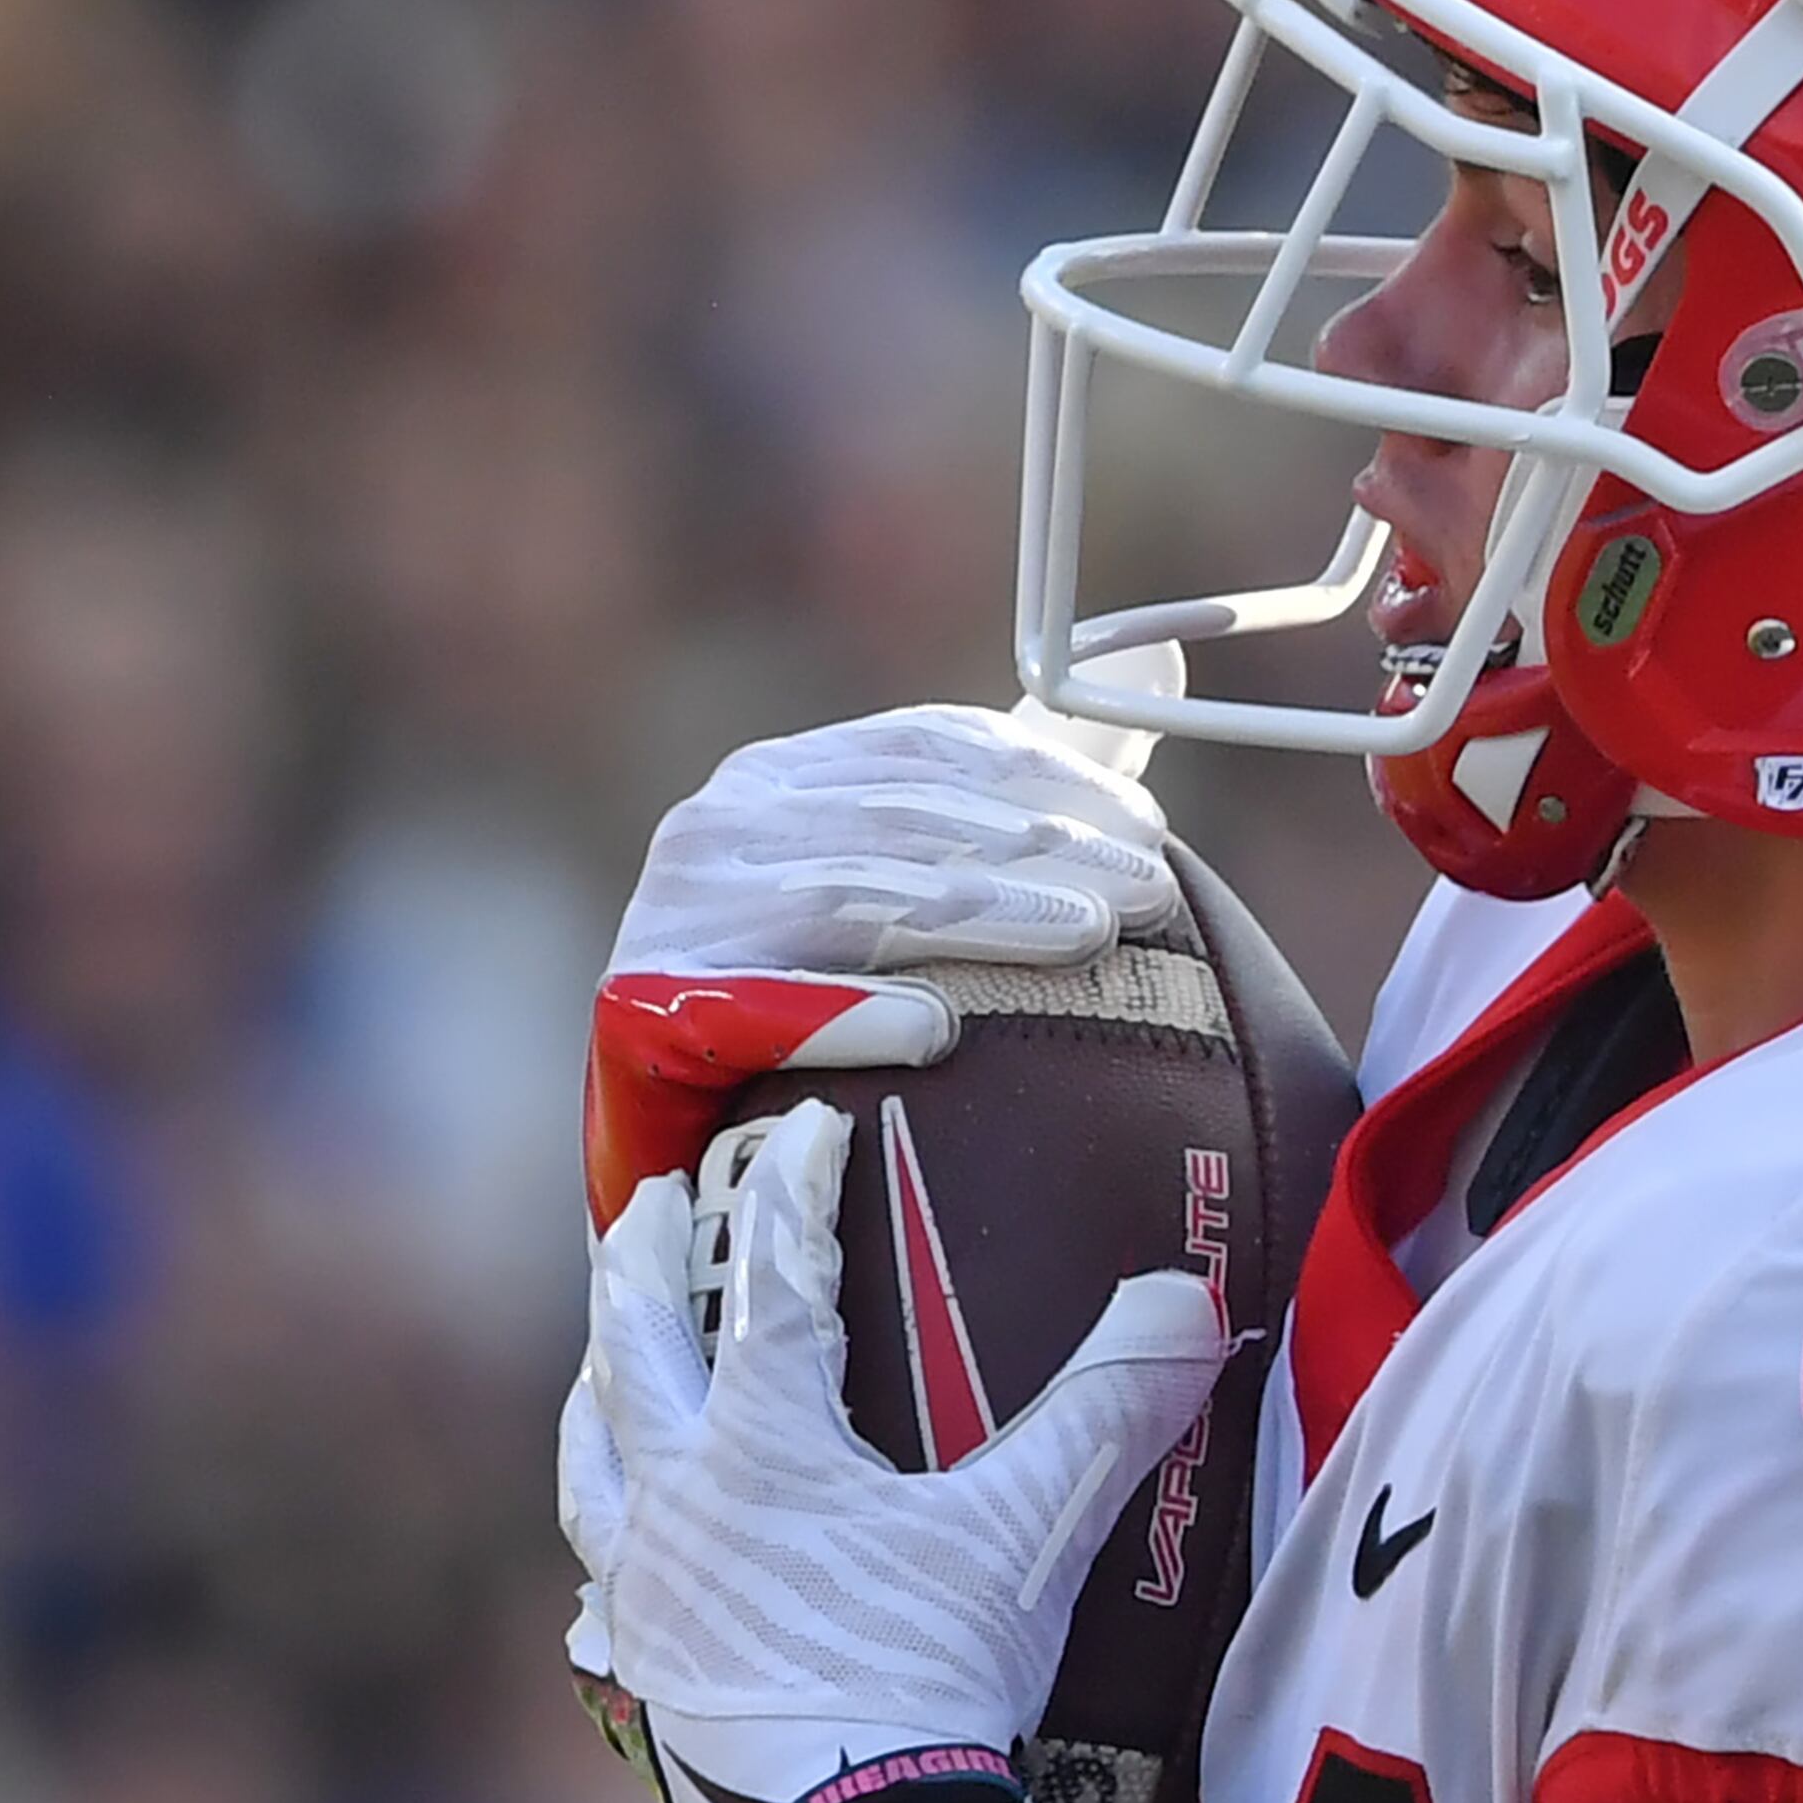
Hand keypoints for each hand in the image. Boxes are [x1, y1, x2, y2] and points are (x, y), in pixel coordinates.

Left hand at [560, 1096, 1227, 1802]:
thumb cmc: (930, 1678)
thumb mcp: (1030, 1533)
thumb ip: (1108, 1409)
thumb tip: (1187, 1303)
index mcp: (761, 1443)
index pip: (774, 1279)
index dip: (794, 1191)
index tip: (804, 1127)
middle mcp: (680, 1500)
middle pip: (637, 1346)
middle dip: (644, 1259)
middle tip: (650, 1198)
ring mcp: (647, 1590)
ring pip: (593, 1457)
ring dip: (604, 1387)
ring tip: (609, 1357)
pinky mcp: (644, 1668)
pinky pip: (601, 1582)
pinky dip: (607, 1542)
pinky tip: (617, 1559)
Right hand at [586, 699, 1179, 1230]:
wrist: (683, 1144)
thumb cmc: (815, 998)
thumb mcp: (912, 875)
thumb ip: (1029, 784)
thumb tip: (1161, 659)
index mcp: (782, 776)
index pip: (928, 745)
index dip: (1047, 776)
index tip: (1149, 825)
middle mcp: (719, 825)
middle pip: (904, 821)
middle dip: (1039, 850)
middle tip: (1148, 891)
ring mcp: (673, 915)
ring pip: (852, 901)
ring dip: (981, 916)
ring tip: (1089, 939)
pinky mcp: (641, 1012)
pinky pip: (756, 1011)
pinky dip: (846, 1016)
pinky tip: (939, 1034)